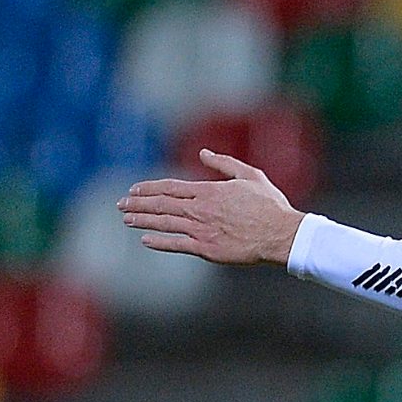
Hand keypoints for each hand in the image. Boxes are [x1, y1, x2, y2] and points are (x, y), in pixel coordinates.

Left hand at [119, 151, 305, 265]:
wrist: (280, 233)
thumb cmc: (269, 205)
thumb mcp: (249, 175)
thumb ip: (223, 163)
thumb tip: (204, 152)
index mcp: (208, 190)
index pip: (170, 188)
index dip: (149, 188)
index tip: (134, 190)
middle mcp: (199, 209)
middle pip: (161, 204)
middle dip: (138, 204)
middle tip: (121, 204)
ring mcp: (201, 229)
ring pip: (164, 223)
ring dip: (143, 220)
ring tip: (126, 219)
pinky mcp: (206, 248)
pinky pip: (177, 244)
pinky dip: (160, 242)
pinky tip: (146, 240)